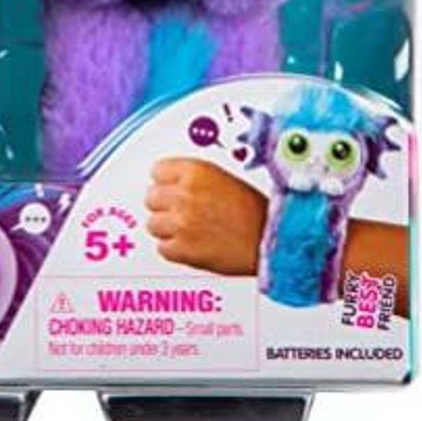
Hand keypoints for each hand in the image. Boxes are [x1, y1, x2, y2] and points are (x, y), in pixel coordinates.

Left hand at [145, 158, 265, 275]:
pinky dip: (175, 249)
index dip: (165, 182)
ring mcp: (181, 222)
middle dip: (165, 206)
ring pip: (153, 224)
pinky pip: (162, 248)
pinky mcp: (183, 249)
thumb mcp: (222, 178)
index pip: (157, 171)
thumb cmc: (254, 212)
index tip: (169, 188)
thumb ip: (193, 179)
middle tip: (181, 212)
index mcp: (195, 171)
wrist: (270, 240)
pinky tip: (192, 244)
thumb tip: (171, 183)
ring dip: (168, 228)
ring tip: (188, 230)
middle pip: (151, 198)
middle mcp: (185, 194)